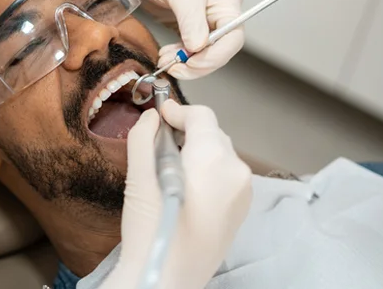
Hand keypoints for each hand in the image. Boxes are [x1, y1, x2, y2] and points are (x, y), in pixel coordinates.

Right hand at [100, 102, 252, 288]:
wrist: (166, 280)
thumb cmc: (152, 232)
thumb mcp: (139, 180)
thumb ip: (143, 140)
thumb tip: (150, 118)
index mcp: (214, 159)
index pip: (202, 116)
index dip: (177, 110)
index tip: (159, 114)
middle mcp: (236, 173)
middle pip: (213, 134)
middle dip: (187, 131)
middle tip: (158, 140)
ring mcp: (243, 194)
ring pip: (220, 155)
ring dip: (197, 151)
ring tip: (169, 166)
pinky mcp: (240, 212)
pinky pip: (225, 177)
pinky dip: (207, 171)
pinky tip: (184, 187)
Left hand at [119, 0, 243, 79]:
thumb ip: (191, 20)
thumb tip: (199, 47)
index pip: (233, 37)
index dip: (216, 55)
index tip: (192, 63)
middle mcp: (217, 10)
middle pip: (219, 49)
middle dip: (198, 62)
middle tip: (175, 68)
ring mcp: (199, 18)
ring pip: (202, 52)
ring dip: (186, 62)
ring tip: (166, 61)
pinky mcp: (182, 24)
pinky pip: (187, 48)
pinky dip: (178, 56)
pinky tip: (166, 55)